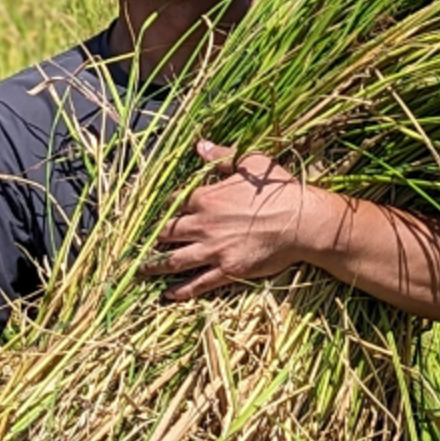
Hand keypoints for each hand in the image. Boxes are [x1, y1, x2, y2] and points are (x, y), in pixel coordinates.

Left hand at [139, 139, 338, 301]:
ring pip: (175, 261)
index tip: (158, 215)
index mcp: (206, 198)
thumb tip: (199, 145)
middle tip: (139, 246)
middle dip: (153, 239)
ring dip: (155, 267)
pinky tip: (168, 294)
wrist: (300, 221)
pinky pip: (197, 283)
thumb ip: (221, 156)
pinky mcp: (227, 271)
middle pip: (167, 234)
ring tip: (140, 271)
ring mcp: (213, 250)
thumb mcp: (250, 163)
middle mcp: (203, 225)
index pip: (173, 204)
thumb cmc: (278, 190)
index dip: (164, 210)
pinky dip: (180, 291)